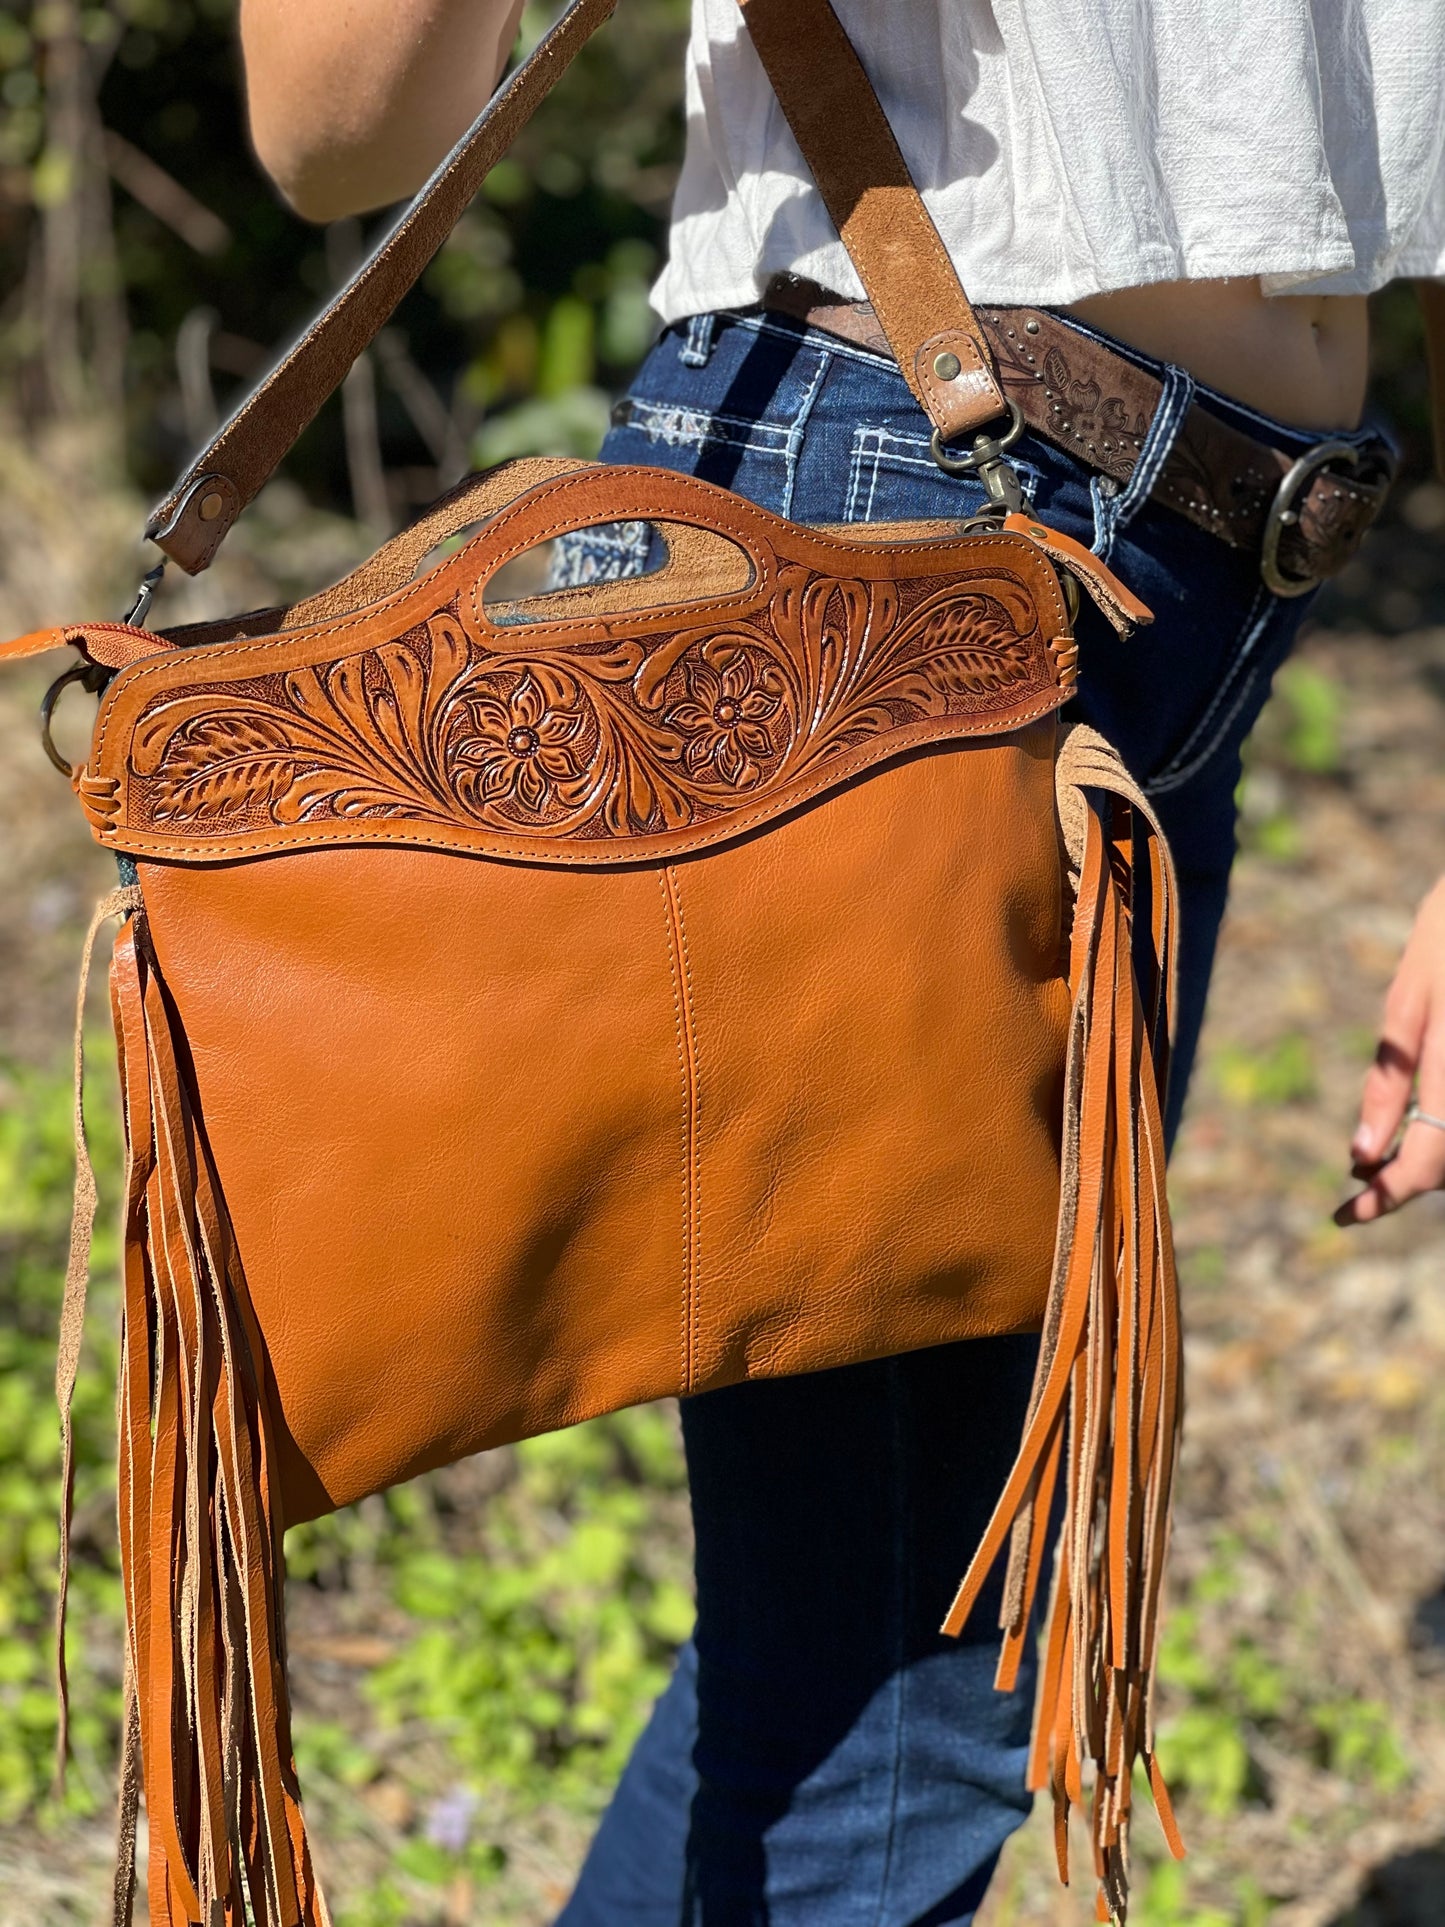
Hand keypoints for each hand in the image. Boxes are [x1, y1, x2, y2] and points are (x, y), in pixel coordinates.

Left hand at [1336, 874, 1444, 1224]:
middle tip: (1359, 1192)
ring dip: (1431, 1160)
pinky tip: (1420, 1123)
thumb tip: (1361, 1152)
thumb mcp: (1410, 1002)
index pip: (1427, 1166)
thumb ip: (1390, 1079)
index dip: (1386, 1199)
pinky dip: (1444, 1128)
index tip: (1344, 1216)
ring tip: (1385, 1160)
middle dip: (1405, 1183)